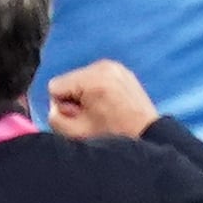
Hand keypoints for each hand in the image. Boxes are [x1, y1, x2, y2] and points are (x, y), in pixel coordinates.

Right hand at [43, 60, 158, 138]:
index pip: (54, 87)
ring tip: (103, 112)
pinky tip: (111, 105)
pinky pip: (96, 78)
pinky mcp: (122, 70)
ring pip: (81, 79)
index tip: (81, 117)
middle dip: (74, 99)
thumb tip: (55, 106)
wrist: (147, 136)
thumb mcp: (76, 133)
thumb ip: (55, 118)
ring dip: (86, 96)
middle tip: (93, 117)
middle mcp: (104, 66)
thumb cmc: (114, 137)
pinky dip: (98, 91)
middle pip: (68, 81)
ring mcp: (115, 66)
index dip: (63, 106)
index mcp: (92, 79)